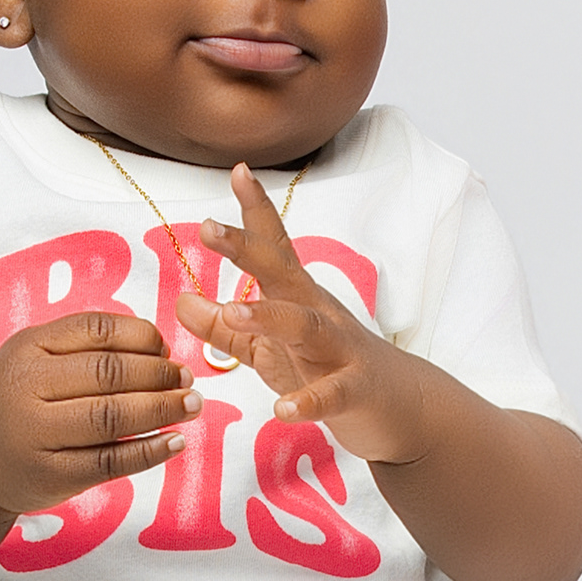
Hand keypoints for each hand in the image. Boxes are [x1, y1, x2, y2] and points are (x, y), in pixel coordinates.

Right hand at [0, 310, 198, 516]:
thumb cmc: (24, 400)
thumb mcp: (40, 358)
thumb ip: (90, 348)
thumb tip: (162, 350)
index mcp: (28, 347)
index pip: (97, 330)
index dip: (142, 337)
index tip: (167, 350)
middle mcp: (26, 387)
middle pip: (108, 373)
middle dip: (158, 374)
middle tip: (186, 380)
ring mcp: (36, 434)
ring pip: (111, 417)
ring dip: (161, 409)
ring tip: (190, 405)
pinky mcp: (51, 475)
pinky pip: (110, 462)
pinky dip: (149, 451)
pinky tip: (174, 441)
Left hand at [170, 162, 435, 463]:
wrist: (400, 408)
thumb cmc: (329, 370)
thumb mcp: (270, 348)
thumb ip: (225, 328)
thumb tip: (181, 299)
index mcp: (296, 298)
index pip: (273, 247)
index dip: (254, 210)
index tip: (237, 170)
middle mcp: (318, 313)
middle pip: (282, 273)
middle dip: (246, 248)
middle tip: (209, 228)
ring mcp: (340, 350)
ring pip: (305, 326)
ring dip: (269, 317)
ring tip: (234, 313)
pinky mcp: (356, 389)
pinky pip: (332, 393)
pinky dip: (309, 401)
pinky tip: (284, 410)